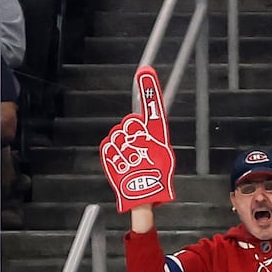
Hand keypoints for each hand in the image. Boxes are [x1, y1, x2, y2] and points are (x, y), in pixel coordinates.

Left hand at [99, 66, 176, 213]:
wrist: (140, 198)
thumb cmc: (154, 179)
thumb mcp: (163, 156)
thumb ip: (156, 135)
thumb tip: (152, 116)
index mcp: (156, 138)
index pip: (153, 110)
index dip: (150, 92)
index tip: (146, 74)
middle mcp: (138, 138)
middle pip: (132, 124)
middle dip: (134, 134)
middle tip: (140, 151)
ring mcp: (122, 144)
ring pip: (119, 134)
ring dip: (124, 144)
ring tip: (131, 160)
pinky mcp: (108, 152)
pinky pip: (109, 145)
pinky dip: (114, 152)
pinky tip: (122, 162)